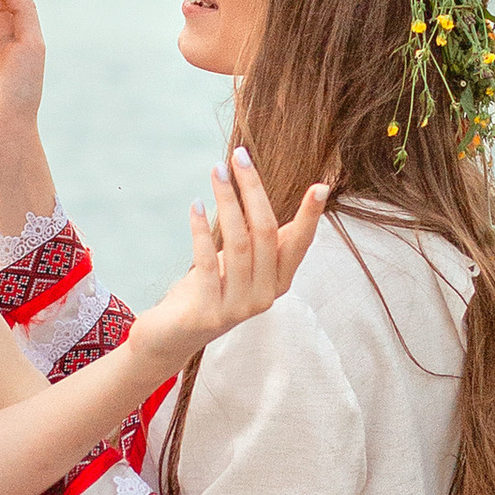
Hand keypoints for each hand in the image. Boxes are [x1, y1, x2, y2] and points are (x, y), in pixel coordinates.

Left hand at [128, 153, 330, 379]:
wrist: (173, 337)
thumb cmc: (210, 289)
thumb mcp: (242, 265)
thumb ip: (264, 241)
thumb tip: (286, 201)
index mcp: (279, 282)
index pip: (300, 243)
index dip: (311, 215)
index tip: (321, 185)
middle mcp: (264, 297)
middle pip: (265, 234)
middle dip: (253, 190)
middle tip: (240, 156)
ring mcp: (238, 307)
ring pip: (238, 243)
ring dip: (227, 201)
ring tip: (216, 171)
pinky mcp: (209, 312)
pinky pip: (207, 262)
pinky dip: (201, 229)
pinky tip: (197, 204)